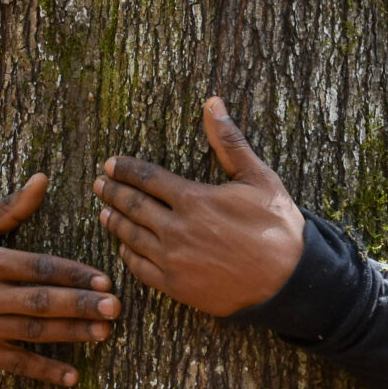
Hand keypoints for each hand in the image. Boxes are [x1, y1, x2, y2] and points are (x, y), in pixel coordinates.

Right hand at [0, 174, 118, 386]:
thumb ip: (10, 209)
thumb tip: (43, 180)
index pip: (38, 267)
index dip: (73, 273)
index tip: (105, 278)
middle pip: (40, 301)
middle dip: (80, 305)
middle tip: (116, 306)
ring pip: (33, 332)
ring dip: (72, 334)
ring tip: (105, 332)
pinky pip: (15, 363)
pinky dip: (44, 371)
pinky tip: (72, 377)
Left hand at [92, 98, 304, 316]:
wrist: (289, 281)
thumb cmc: (277, 227)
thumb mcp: (259, 178)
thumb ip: (229, 142)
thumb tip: (212, 102)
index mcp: (193, 199)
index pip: (147, 178)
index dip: (125, 169)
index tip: (111, 164)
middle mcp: (176, 229)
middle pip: (132, 206)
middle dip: (112, 192)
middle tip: (98, 184)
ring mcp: (173, 260)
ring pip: (131, 236)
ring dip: (114, 221)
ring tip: (104, 212)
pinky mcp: (176, 286)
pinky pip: (140, 268)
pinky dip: (127, 255)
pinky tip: (123, 247)